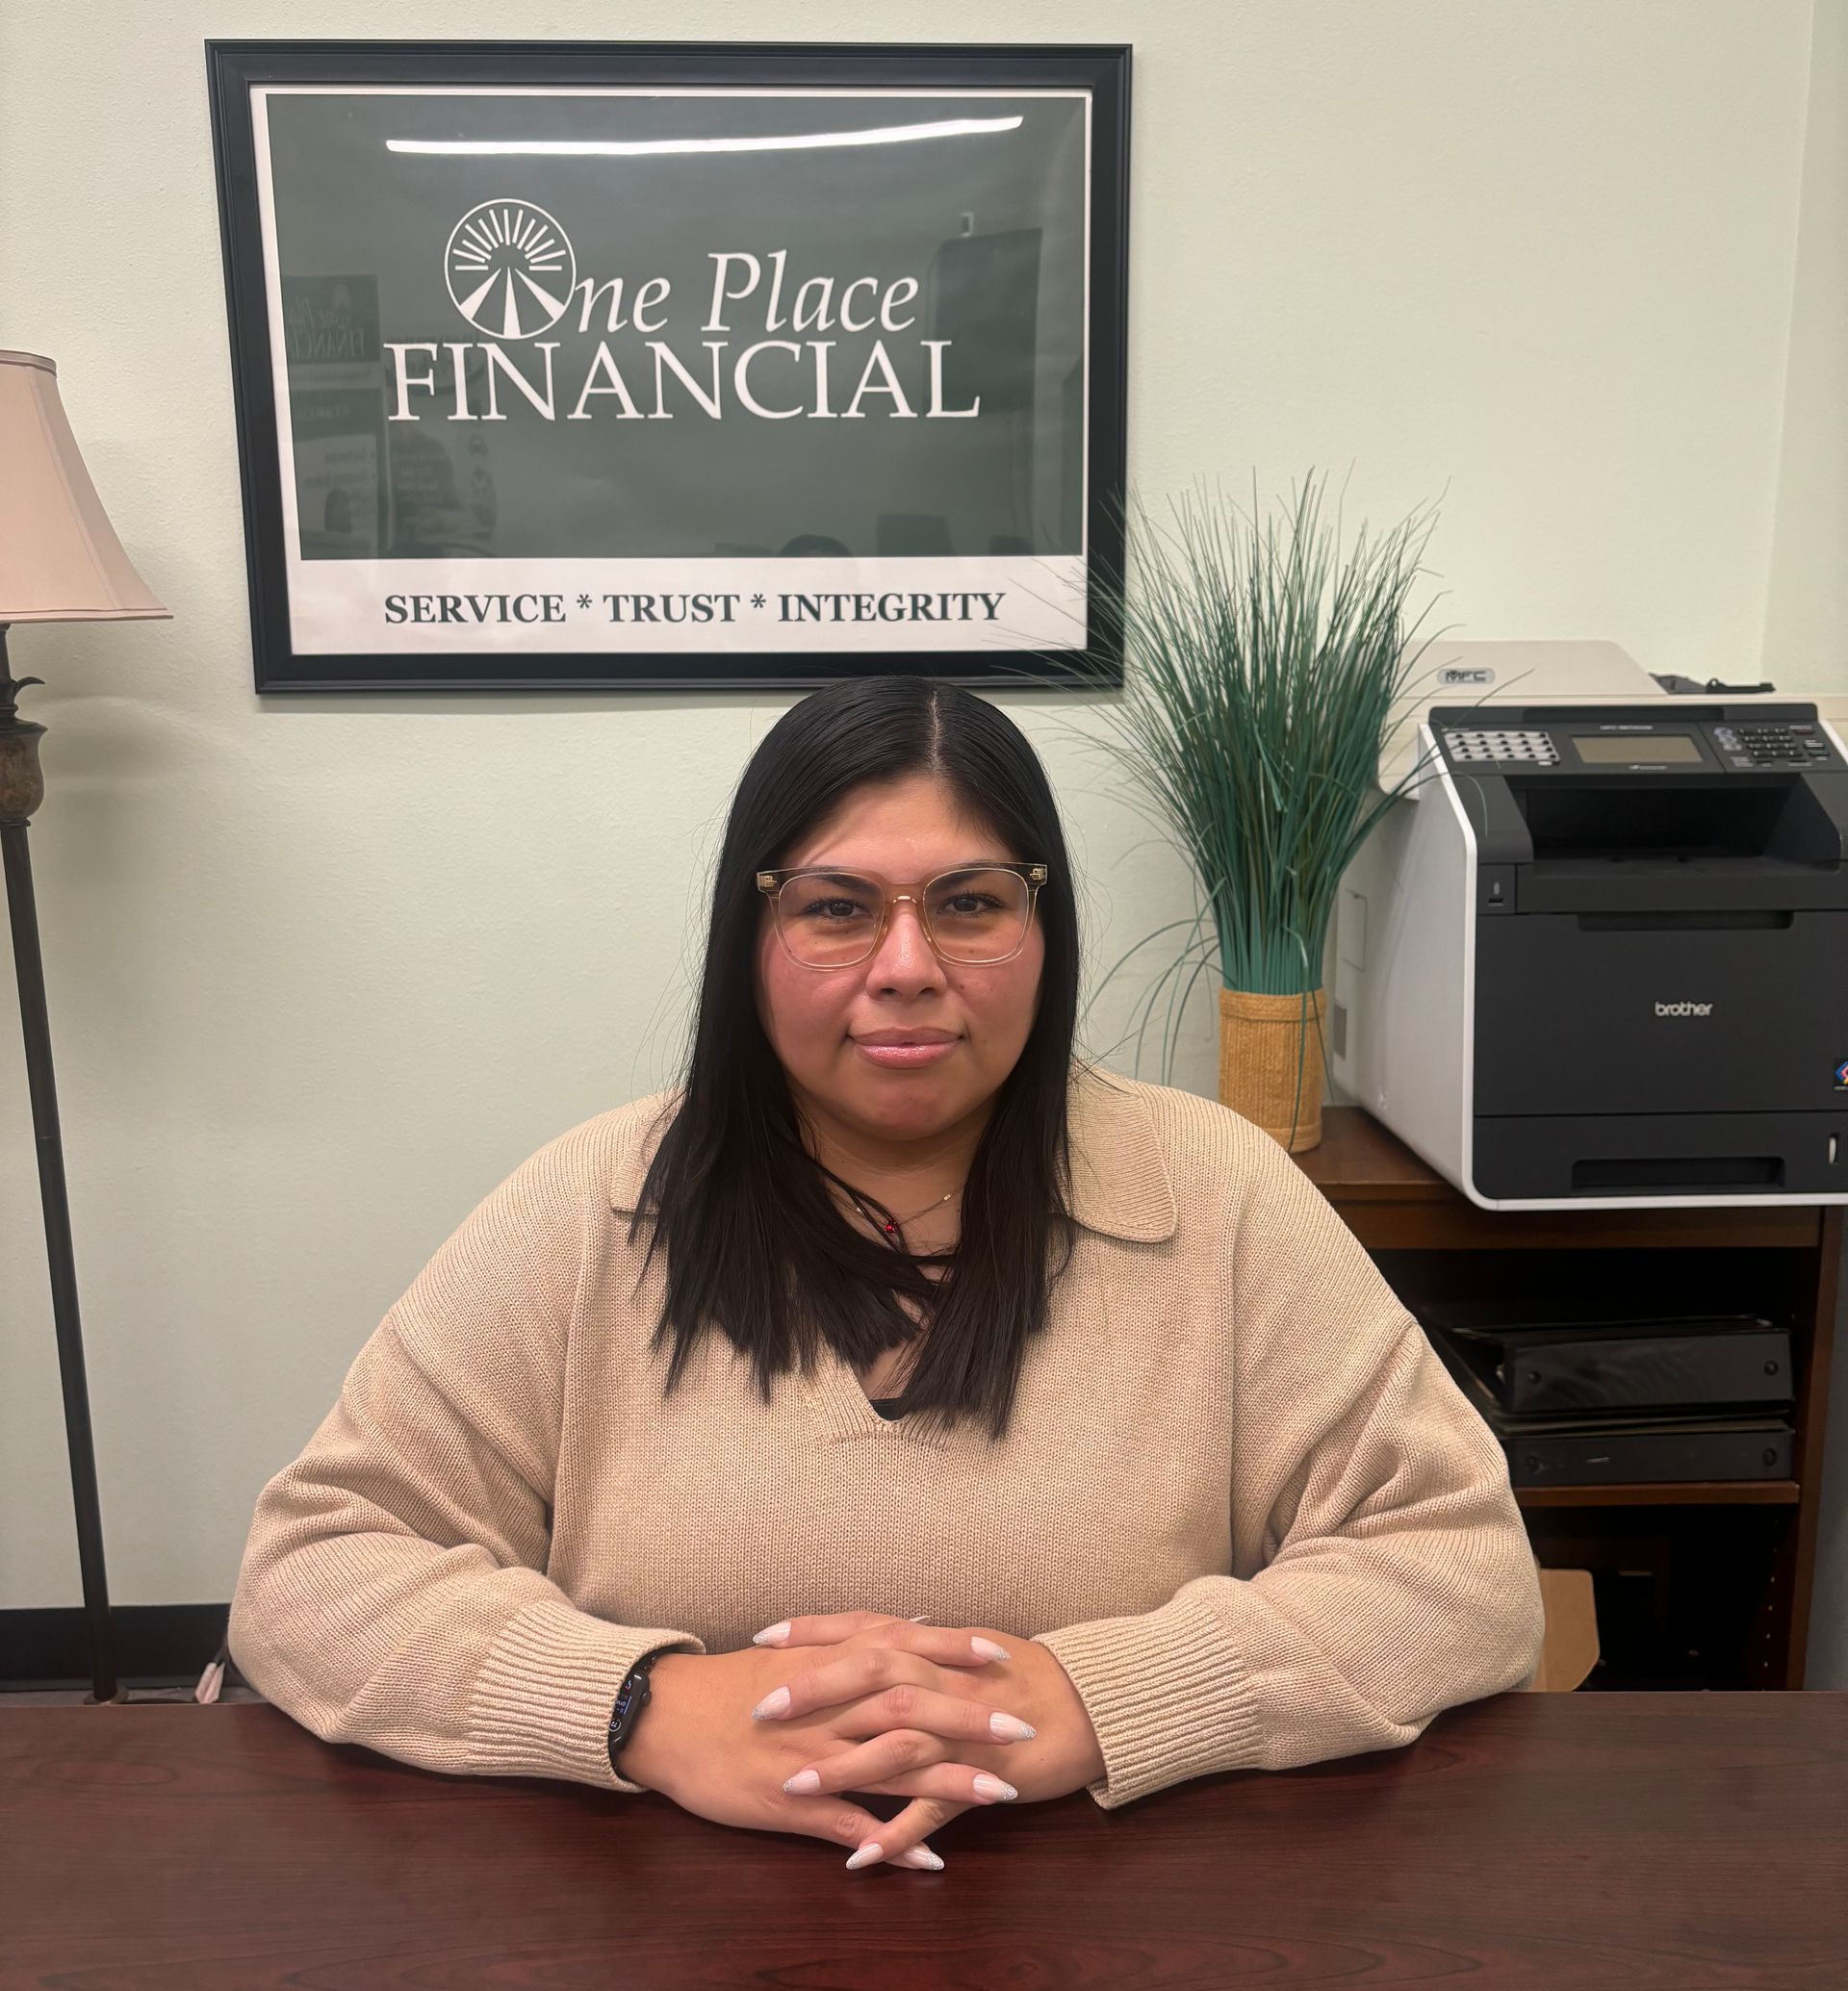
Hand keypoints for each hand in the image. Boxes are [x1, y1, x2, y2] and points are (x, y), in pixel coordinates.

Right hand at [613, 1622, 1022, 1870]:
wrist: (666, 1717)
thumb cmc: (733, 1683)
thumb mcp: (796, 1650)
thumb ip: (855, 1640)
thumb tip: (913, 1622)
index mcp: (829, 1663)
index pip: (905, 1649)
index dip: (956, 1653)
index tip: (1003, 1656)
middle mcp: (828, 1706)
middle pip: (911, 1706)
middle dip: (971, 1718)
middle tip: (1023, 1727)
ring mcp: (813, 1756)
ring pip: (892, 1765)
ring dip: (950, 1781)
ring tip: (1002, 1794)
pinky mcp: (792, 1804)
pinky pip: (852, 1825)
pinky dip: (893, 1842)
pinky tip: (932, 1859)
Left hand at [751, 1611, 1107, 1867]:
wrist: (1086, 1704)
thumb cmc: (1020, 1675)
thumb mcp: (961, 1650)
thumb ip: (915, 1644)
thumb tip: (870, 1634)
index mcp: (932, 1647)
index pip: (862, 1629)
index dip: (812, 1632)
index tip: (764, 1636)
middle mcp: (942, 1681)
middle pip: (869, 1677)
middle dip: (813, 1694)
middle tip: (762, 1710)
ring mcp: (961, 1731)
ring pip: (897, 1745)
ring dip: (844, 1768)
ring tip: (796, 1789)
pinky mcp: (982, 1775)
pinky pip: (936, 1808)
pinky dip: (898, 1833)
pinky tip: (861, 1857)